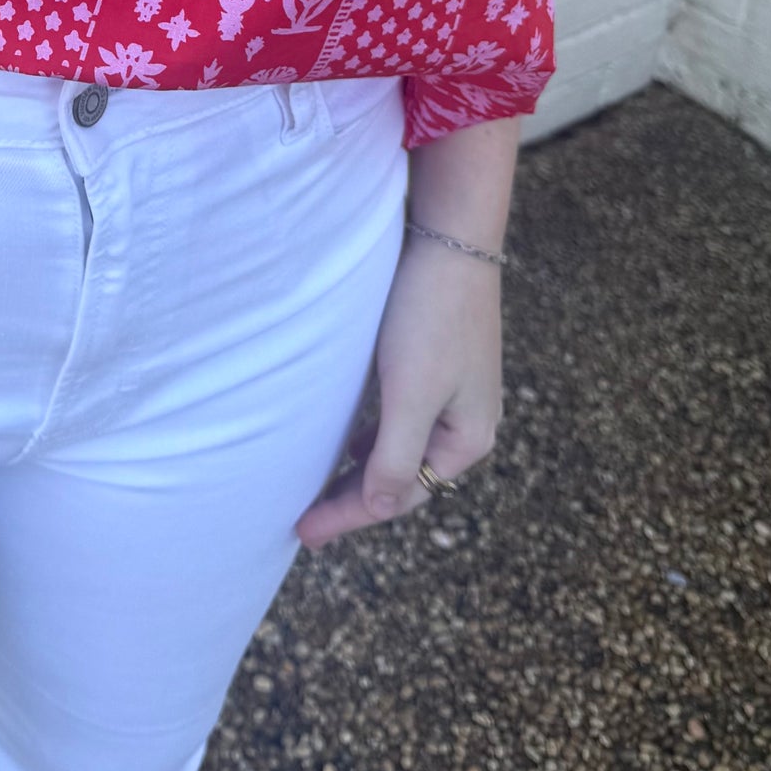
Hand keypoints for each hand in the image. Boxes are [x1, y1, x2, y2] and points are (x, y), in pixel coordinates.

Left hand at [292, 231, 503, 549]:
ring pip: (400, 447)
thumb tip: (377, 506)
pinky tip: (349, 438)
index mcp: (468, 440)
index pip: (399, 495)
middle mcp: (467, 423)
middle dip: (354, 499)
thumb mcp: (411, 393)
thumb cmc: (429, 315)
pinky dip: (370, 435)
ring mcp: (454, 393)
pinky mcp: (436, 362)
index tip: (302, 533)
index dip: (348, 516)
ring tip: (321, 490)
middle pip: (403, 476)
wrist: (450, 237)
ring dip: (361, 469)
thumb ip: (395, 456)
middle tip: (305, 522)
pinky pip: (400, 417)